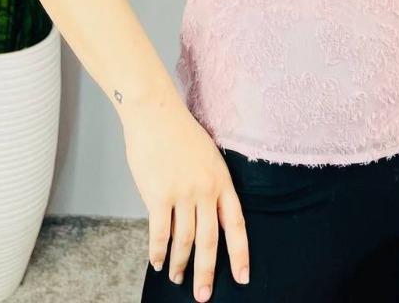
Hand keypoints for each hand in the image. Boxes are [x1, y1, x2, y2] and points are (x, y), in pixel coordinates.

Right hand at [121, 97, 249, 300]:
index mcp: (222, 180)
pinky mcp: (158, 195)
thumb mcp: (207, 156)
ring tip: (176, 277)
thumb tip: (203, 215)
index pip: (236, 224)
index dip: (240, 253)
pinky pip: (160, 233)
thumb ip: (209, 185)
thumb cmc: (179, 131)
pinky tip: (156, 262)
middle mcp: (205, 190)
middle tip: (203, 295)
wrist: (156, 113)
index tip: (243, 278)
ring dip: (179, 264)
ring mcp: (182, 193)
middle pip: (210, 241)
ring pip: (184, 241)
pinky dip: (157, 252)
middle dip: (207, 272)